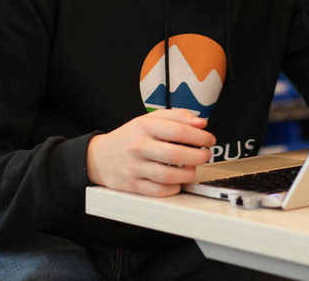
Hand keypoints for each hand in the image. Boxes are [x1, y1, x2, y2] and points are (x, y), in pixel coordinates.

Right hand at [86, 109, 214, 196]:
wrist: (98, 157)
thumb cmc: (129, 137)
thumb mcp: (149, 119)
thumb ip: (177, 117)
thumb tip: (201, 122)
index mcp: (145, 127)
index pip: (178, 131)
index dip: (200, 136)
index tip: (209, 140)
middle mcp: (140, 147)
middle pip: (176, 155)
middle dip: (198, 156)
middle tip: (205, 155)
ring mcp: (136, 168)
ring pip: (169, 176)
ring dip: (189, 174)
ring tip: (192, 168)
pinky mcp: (133, 185)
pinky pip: (160, 191)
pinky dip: (174, 188)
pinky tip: (178, 181)